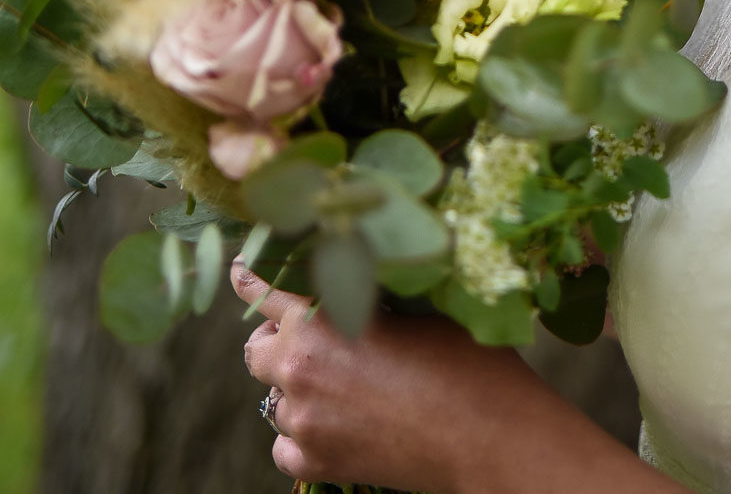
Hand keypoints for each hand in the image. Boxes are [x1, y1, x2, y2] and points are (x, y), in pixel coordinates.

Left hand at [232, 259, 532, 490]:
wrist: (486, 435)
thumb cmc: (463, 359)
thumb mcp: (415, 307)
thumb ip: (368, 296)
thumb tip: (354, 280)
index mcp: (320, 318)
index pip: (265, 291)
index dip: (252, 278)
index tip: (240, 270)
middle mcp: (300, 368)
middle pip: (256, 351)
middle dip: (276, 342)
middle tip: (310, 340)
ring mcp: (304, 421)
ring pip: (273, 401)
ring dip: (296, 389)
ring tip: (340, 388)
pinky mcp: (316, 464)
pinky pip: (284, 448)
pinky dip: (302, 437)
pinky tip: (336, 426)